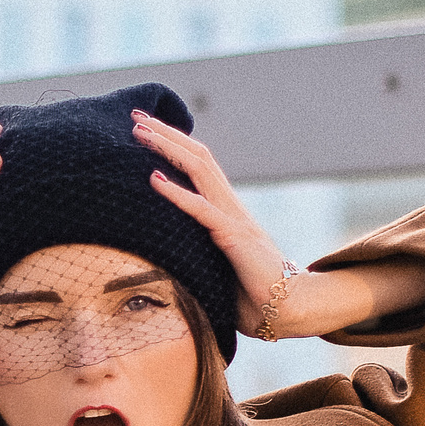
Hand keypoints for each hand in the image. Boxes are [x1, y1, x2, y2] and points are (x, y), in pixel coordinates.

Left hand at [132, 110, 285, 333]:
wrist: (289, 309)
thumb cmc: (252, 295)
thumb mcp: (217, 268)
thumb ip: (197, 254)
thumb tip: (164, 259)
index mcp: (226, 211)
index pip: (199, 166)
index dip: (173, 145)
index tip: (145, 130)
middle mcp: (230, 207)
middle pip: (197, 157)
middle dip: (166, 134)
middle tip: (135, 116)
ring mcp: (234, 218)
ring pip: (199, 171)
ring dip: (167, 149)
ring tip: (140, 133)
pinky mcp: (234, 238)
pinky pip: (202, 211)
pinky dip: (176, 194)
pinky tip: (154, 180)